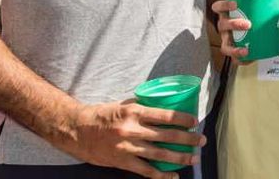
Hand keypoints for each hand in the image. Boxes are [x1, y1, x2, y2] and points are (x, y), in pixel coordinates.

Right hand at [62, 100, 203, 177]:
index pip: (166, 115)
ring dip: (179, 157)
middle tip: (201, 140)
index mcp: (135, 111)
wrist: (77, 130)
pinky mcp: (122, 161)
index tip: (195, 122)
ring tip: (193, 158)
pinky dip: (161, 175)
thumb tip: (163, 108)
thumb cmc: (102, 115)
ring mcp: (127, 147)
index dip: (183, 119)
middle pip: (167, 135)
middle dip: (187, 139)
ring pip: (160, 154)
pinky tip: (173, 177)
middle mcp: (133, 129)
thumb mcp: (124, 105)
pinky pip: (145, 170)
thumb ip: (143, 108)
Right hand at [211, 0, 250, 61]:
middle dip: (234, 24)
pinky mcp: (233, 52)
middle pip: (222, 25)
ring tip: (245, 50)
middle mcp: (224, 27)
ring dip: (234, 49)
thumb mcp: (254, 9)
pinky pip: (233, 59)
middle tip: (248, 24)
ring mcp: (226, 40)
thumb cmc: (251, 17)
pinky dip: (240, 60)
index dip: (225, 5)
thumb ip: (266, 3)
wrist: (251, 31)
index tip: (236, 4)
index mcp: (226, 14)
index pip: (219, 7)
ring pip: (225, 46)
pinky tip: (250, 59)